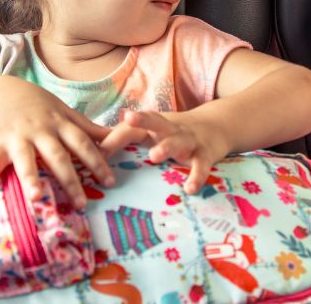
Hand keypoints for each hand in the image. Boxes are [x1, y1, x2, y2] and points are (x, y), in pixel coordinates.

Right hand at [0, 76, 114, 207]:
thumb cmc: (38, 105)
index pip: (83, 144)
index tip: (110, 181)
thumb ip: (88, 127)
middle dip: (70, 179)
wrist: (0, 90)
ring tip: (35, 198)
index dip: (97, 161)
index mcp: (60, 124)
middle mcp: (41, 131)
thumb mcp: (64, 112)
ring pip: (26, 160)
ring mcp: (18, 137)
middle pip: (58, 156)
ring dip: (30, 178)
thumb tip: (118, 134)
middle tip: (81, 203)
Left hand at [100, 110, 228, 194]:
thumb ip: (126, 139)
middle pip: (155, 121)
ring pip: (177, 140)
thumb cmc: (175, 133)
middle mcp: (169, 129)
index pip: (131, 128)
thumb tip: (93, 152)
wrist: (217, 127)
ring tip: (154, 156)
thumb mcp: (153, 132)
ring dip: (166, 146)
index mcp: (153, 125)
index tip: (97, 151)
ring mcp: (188, 140)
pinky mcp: (205, 154)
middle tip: (128, 120)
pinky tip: (189, 189)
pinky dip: (196, 176)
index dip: (114, 137)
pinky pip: (201, 165)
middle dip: (142, 120)